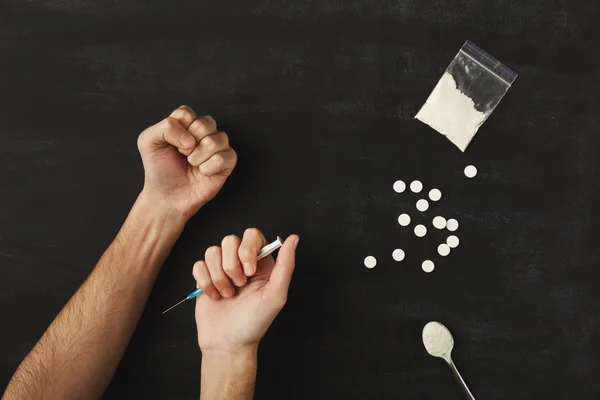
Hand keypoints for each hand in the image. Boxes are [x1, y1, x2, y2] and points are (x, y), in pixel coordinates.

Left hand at [137, 105, 236, 218]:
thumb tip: (190, 139)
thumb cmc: (159, 169)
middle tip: (183, 155)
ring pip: (216, 141)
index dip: (178, 131)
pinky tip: (203, 172)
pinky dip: (209, 168)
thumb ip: (164, 128)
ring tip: (192, 164)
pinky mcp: (227, 162)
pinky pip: (224, 158)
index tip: (171, 144)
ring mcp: (218, 146)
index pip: (187, 113)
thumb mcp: (148, 142)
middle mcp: (204, 131)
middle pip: (205, 124)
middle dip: (189, 144)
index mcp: (186, 123)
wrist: (167, 196)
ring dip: (198, 157)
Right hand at [193, 229, 298, 353]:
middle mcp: (241, 262)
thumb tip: (294, 238)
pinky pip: (198, 265)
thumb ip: (286, 264)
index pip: (252, 235)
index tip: (249, 271)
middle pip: (229, 240)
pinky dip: (205, 282)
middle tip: (239, 286)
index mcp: (261, 262)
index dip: (247, 249)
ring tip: (227, 294)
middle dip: (231, 265)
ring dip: (219, 277)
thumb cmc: (255, 322)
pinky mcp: (205, 277)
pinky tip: (214, 296)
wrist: (228, 343)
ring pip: (212, 251)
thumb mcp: (276, 294)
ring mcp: (221, 269)